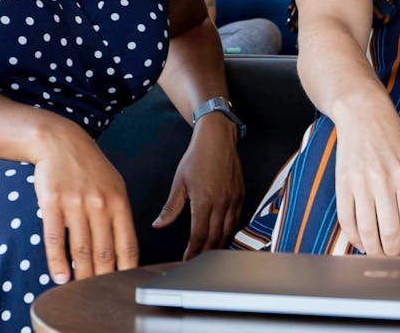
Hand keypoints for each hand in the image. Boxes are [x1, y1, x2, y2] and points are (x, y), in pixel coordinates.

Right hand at [32, 127, 138, 283]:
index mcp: (118, 202)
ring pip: (81, 250)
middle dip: (104, 278)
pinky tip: (60, 277)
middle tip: (102, 295)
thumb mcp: (114, 186)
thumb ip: (119, 215)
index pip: (127, 244)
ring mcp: (76, 204)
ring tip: (81, 292)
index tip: (127, 285)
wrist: (61, 142)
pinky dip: (57, 262)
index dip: (128, 269)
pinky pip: (55, 239)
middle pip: (104, 252)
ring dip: (81, 275)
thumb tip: (123, 249)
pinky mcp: (52, 204)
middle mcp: (100, 204)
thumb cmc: (90, 168)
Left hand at [153, 115, 243, 257]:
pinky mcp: (240, 195)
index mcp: (204, 201)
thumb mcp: (179, 182)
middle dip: (205, 253)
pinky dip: (229, 231)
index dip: (193, 252)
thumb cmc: (197, 157)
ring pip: (228, 231)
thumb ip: (170, 208)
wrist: (217, 138)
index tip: (187, 260)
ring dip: (218, 244)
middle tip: (196, 262)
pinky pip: (237, 219)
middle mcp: (221, 203)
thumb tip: (158, 225)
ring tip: (208, 253)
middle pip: (215, 237)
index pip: (199, 236)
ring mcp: (233, 199)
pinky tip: (222, 234)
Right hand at [333, 92, 399, 257]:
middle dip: (394, 255)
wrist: (362, 113)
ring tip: (381, 257)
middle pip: (389, 233)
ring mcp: (360, 183)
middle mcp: (383, 181)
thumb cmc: (392, 138)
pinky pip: (347, 220)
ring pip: (367, 232)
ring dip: (375, 251)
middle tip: (397, 262)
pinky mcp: (342, 184)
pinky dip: (354, 238)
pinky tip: (362, 243)